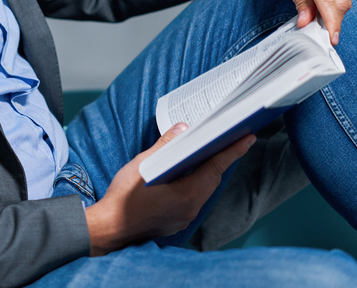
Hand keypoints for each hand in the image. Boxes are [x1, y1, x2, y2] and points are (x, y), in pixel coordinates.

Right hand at [84, 125, 254, 255]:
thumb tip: (182, 129)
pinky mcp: (176, 220)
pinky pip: (193, 198)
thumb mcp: (142, 165)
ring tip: (213, 153)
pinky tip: (190, 173)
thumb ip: (165, 146)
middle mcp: (190, 208)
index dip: (232, 151)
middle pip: (212, 179)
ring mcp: (184, 217)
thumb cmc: (123, 199)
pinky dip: (196, 182)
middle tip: (233, 140)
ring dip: (209, 171)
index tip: (247, 138)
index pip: (215, 168)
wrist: (109, 228)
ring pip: (204, 189)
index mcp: (186, 195)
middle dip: (222, 159)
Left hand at [238, 0, 350, 44]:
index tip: (331, 40)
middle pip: (341, 2)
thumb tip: (307, 21)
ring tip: (318, 21)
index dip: (331, 22)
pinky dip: (336, 2)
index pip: (327, 0)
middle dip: (333, 21)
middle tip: (320, 36)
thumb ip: (298, 0)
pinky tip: (322, 7)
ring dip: (335, 12)